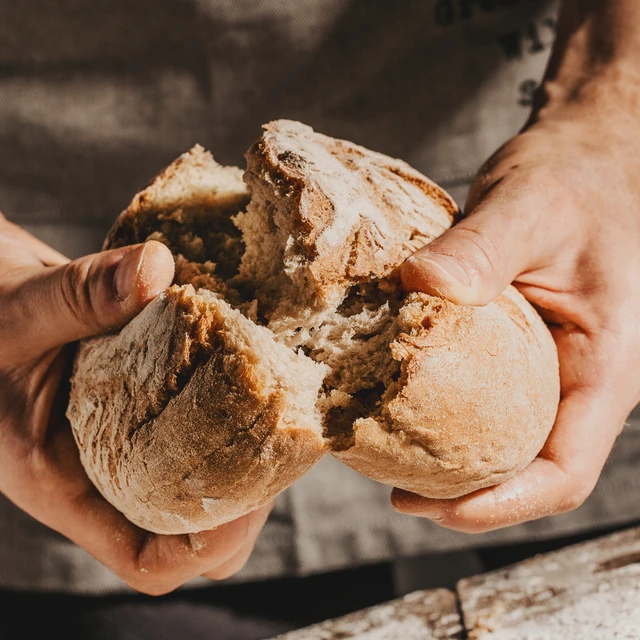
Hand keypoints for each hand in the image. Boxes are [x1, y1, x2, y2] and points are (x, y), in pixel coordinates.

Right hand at [0, 215, 271, 593]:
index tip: (256, 494)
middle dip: (246, 496)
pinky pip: (198, 413)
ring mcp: (129, 433)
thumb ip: (76, 296)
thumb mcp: (13, 313)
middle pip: (193, 524)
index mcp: (65, 482)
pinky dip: (230, 395)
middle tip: (278, 435)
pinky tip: (252, 356)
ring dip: (246, 441)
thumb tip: (154, 270)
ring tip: (276, 395)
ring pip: (203, 468)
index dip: (209, 544)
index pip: (148, 557)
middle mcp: (106, 468)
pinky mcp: (146, 396)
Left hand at [392, 37, 639, 530]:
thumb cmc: (573, 179)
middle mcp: (581, 379)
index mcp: (605, 365)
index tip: (432, 507)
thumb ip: (482, 247)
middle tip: (397, 494)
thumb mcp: (530, 206)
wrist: (584, 158)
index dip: (501, 505)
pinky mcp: (523, 350)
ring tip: (390, 461)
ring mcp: (553, 368)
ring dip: (454, 463)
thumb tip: (416, 283)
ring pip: (508, 442)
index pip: (564, 470)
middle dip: (466, 496)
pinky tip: (402, 406)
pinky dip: (448, 417)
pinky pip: (489, 402)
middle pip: (529, 470)